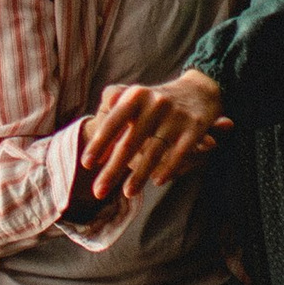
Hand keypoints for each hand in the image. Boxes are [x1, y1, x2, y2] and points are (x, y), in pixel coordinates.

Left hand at [80, 71, 228, 201]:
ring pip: (154, 152)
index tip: (86, 164)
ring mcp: (176, 116)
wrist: (197, 90)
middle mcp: (155, 103)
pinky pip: (178, 153)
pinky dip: (168, 168)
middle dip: (113, 170)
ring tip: (127, 193)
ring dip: (139, 176)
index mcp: (135, 95)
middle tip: (98, 191)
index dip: (98, 144)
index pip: (113, 123)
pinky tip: (157, 181)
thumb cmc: (154, 102)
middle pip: (130, 143)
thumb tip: (96, 156)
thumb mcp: (133, 101)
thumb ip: (113, 121)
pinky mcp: (194, 128)